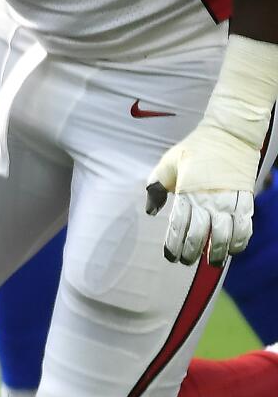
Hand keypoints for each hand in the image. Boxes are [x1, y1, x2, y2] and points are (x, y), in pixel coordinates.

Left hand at [146, 120, 260, 264]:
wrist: (230, 135)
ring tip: (211, 262)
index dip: (173, 245)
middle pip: (199, 235)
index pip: (178, 226)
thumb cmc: (195, 149)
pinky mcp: (246, 200)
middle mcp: (209, 200)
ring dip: (217, 253)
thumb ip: (156, 187)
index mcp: (187, 192)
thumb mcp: (168, 163)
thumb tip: (151, 212)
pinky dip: (240, 241)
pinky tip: (234, 250)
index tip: (170, 257)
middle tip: (185, 262)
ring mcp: (229, 201)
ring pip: (224, 235)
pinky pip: (245, 226)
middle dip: (191, 253)